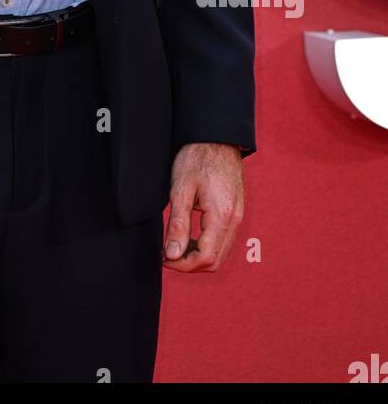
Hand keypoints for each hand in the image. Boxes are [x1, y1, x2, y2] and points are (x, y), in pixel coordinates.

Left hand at [162, 142, 244, 272]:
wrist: (217, 138)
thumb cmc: (197, 158)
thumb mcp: (181, 190)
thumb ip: (178, 224)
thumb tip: (172, 254)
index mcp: (222, 216)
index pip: (205, 257)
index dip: (182, 265)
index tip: (164, 258)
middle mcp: (235, 220)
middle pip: (215, 261)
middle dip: (190, 264)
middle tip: (168, 255)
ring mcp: (238, 217)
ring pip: (221, 253)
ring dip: (198, 256)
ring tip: (176, 245)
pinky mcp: (236, 212)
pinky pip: (224, 240)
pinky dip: (207, 246)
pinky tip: (191, 237)